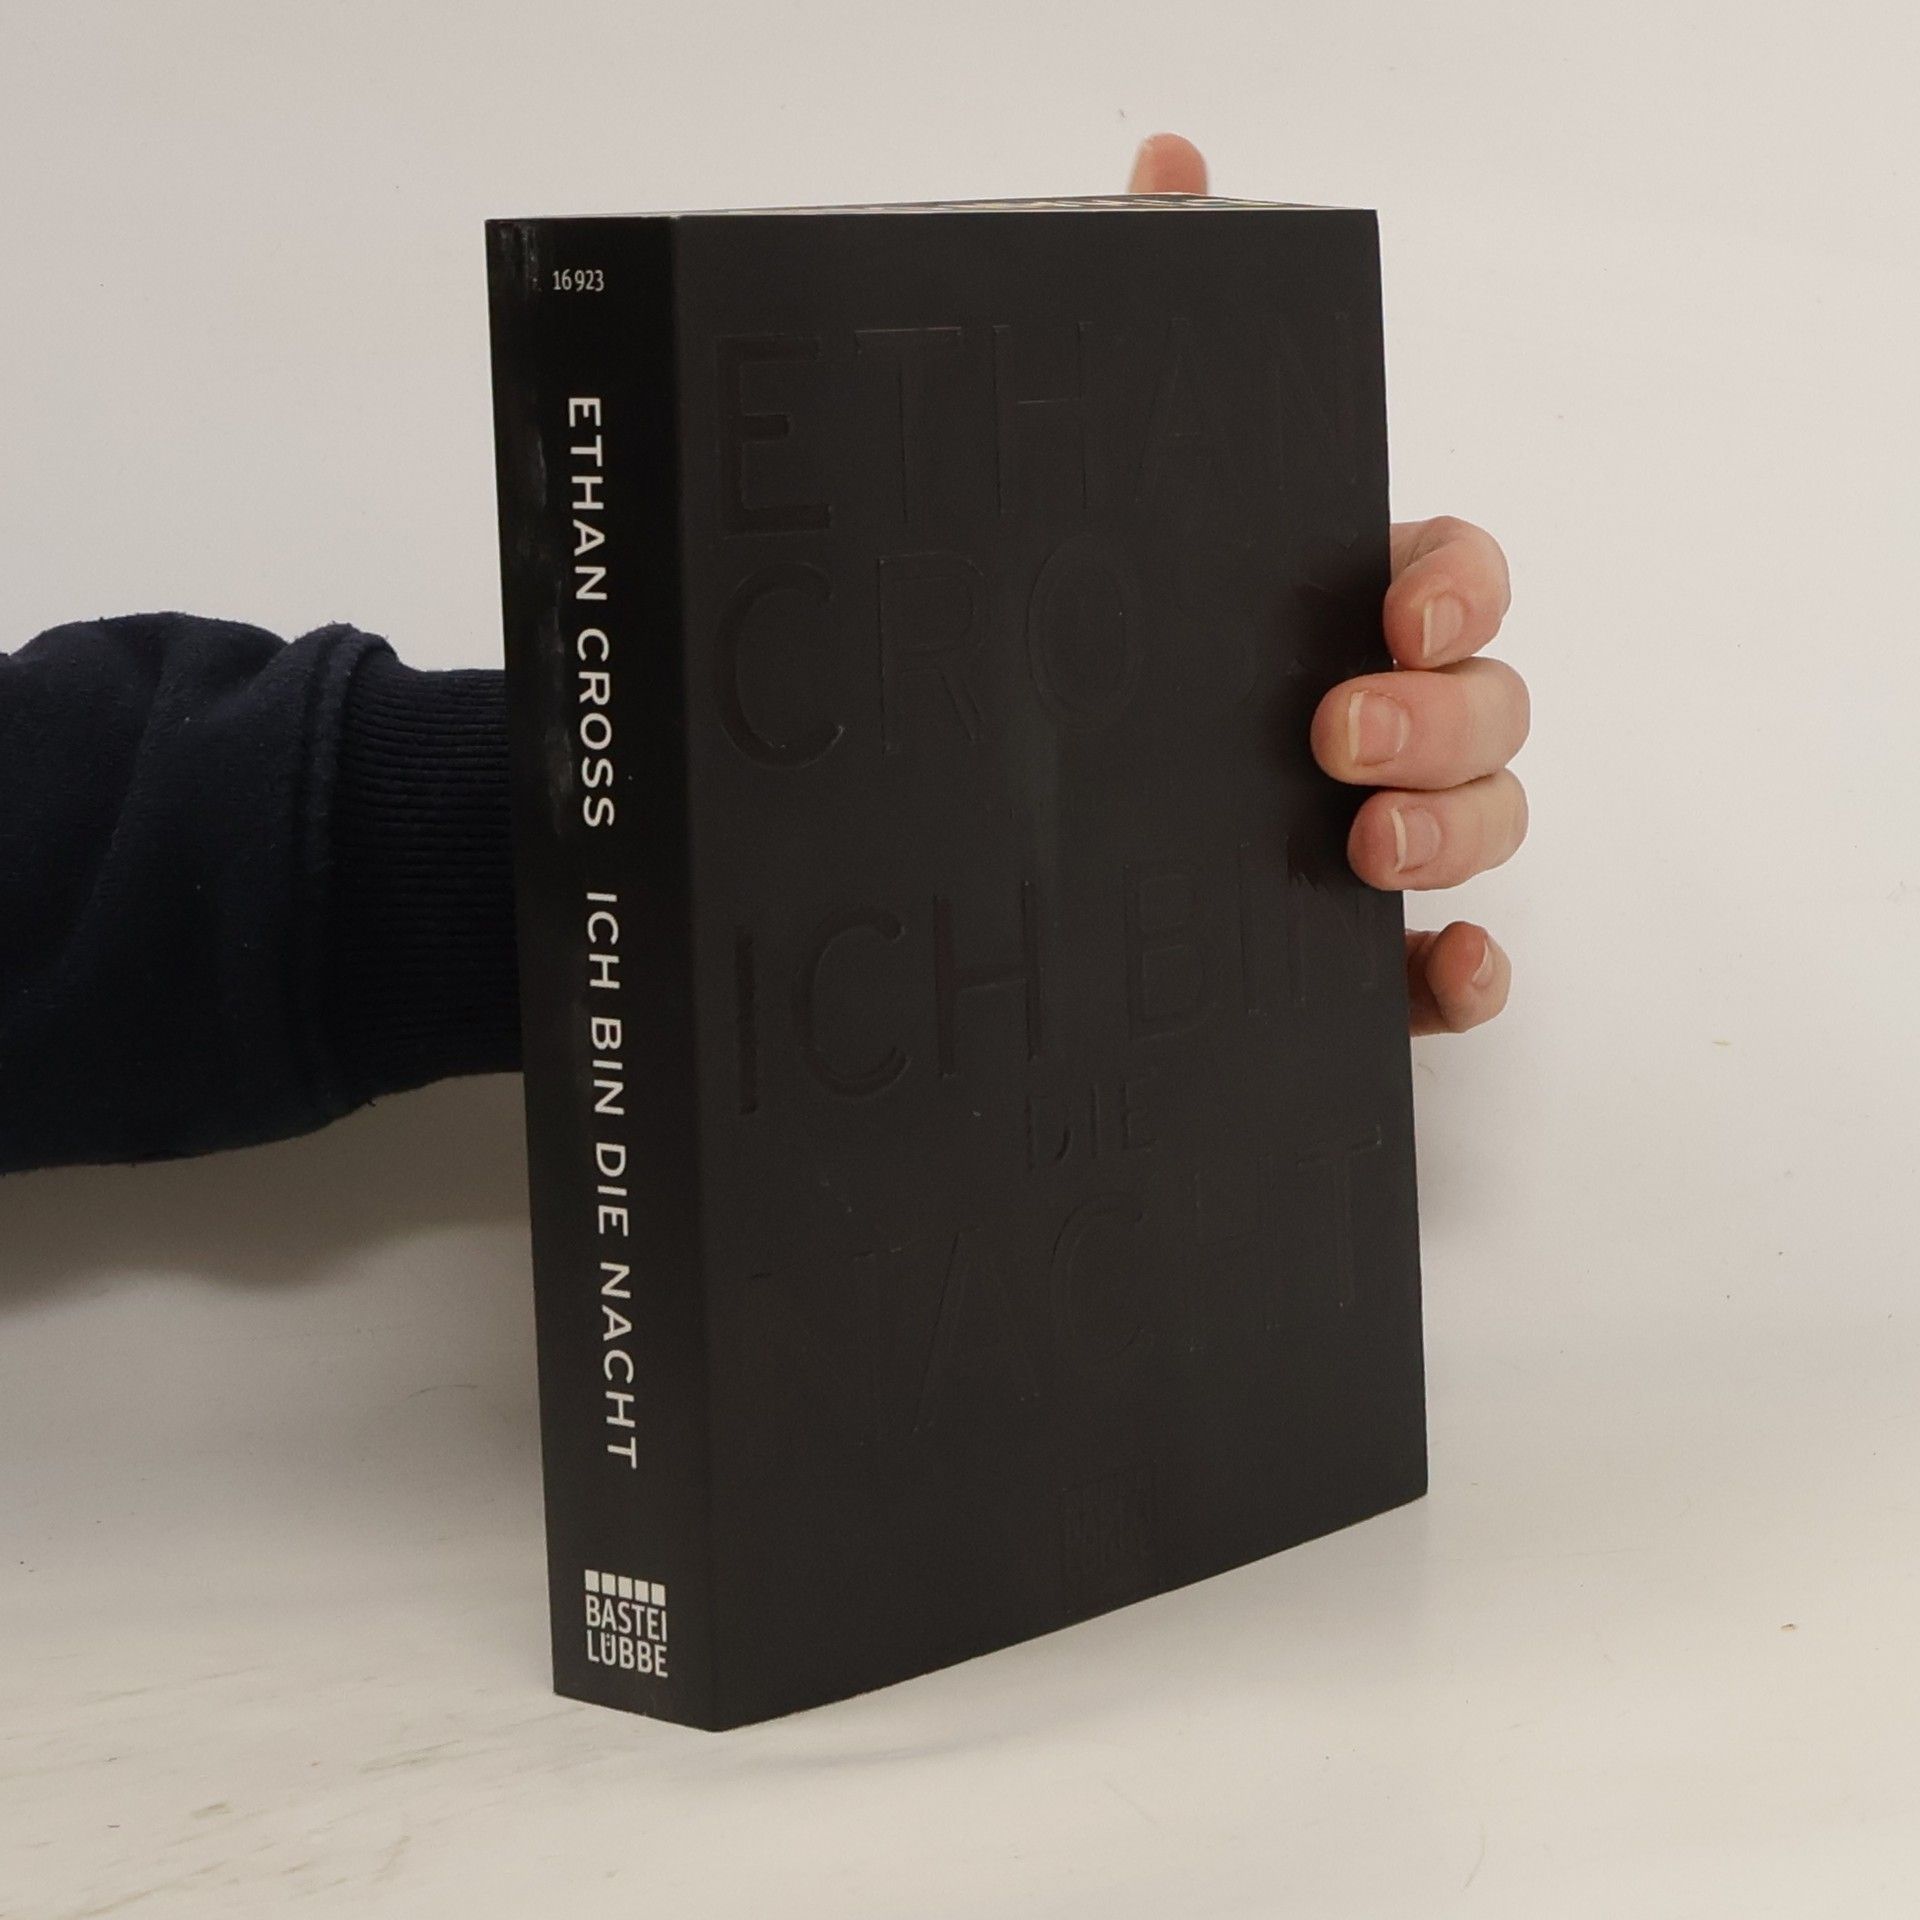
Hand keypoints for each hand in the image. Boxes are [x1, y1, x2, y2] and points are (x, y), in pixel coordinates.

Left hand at [1128, 133, 1527, 1036]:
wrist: (977, 855)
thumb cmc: (1072, 644)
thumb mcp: (1094, 482)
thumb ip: (1145, 314)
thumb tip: (1174, 163)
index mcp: (1324, 613)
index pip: (1451, 577)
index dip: (1459, 589)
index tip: (1402, 610)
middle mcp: (1368, 718)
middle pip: (1490, 708)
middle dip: (1446, 717)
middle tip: (1338, 731)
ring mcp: (1365, 833)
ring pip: (1485, 828)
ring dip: (1458, 834)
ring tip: (1363, 847)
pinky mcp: (1336, 951)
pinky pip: (1435, 975)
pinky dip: (1458, 978)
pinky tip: (1439, 972)